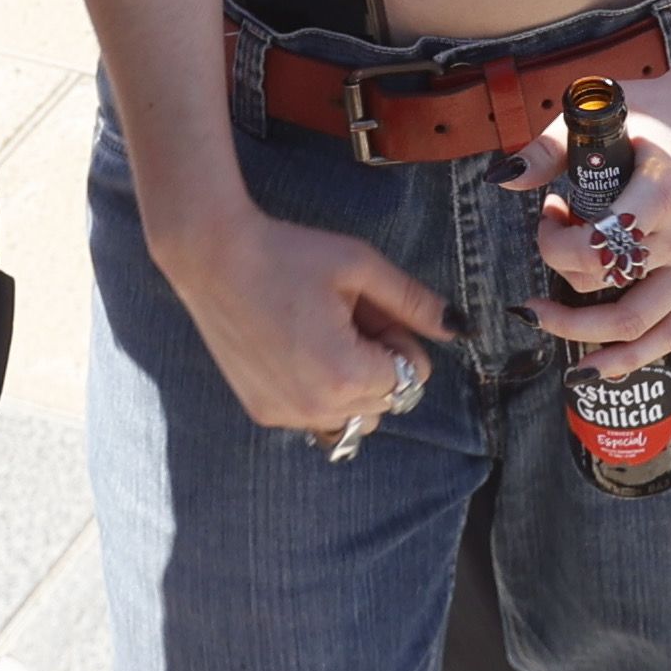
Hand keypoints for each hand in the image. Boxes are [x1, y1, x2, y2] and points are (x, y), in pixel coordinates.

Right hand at [158, 196, 452, 439]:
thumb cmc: (288, 253)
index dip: (396, 336)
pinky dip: (319, 391)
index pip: (412, 377)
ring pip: (353, 417)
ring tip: (321, 333)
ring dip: (352, 383)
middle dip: (378, 361)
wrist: (212, 255)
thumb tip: (458, 328)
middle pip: (387, 402)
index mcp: (347, 375)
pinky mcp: (262, 412)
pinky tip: (295, 348)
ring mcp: (285, 415)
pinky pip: (316, 417)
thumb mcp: (360, 266)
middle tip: (343, 315)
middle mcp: (316, 407)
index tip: (364, 307)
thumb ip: (413, 302)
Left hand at [507, 81, 670, 377]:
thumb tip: (500, 179)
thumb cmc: (658, 111)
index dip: (554, 244)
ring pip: (638, 325)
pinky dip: (634, 356)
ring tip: (545, 322)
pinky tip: (598, 367)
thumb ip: (548, 149)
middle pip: (610, 288)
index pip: (596, 246)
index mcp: (665, 191)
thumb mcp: (603, 114)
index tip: (548, 214)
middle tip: (536, 274)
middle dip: (559, 291)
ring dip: (583, 333)